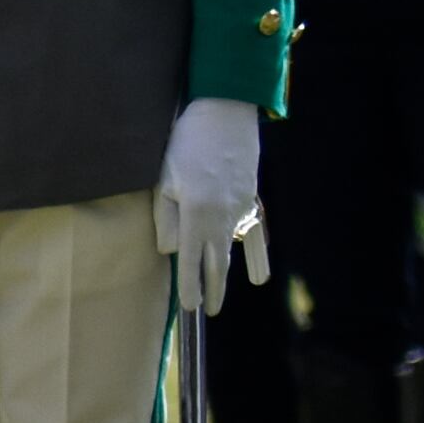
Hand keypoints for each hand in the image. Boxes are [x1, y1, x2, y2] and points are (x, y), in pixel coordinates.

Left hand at [156, 97, 270, 314]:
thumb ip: (165, 220)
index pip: (191, 262)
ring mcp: (240, 208)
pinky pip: (251, 230)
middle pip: (217, 262)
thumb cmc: (186, 142)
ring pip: (233, 247)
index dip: (190, 287)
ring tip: (222, 296)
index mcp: (195, 213)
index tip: (191, 307)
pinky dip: (253, 251)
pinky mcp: (250, 196)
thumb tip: (171, 250)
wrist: (225, 111)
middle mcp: (221, 216)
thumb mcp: (164, 179)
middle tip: (209, 311)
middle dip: (212, 290)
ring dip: (227, 273)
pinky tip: (259, 272)